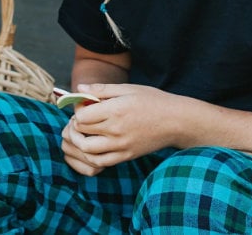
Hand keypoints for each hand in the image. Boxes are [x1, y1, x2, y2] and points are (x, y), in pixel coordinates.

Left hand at [61, 84, 176, 175]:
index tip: (84, 104)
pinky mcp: (127, 156)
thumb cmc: (152, 100)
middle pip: (81, 133)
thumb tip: (79, 89)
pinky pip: (101, 162)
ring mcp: (121, 146)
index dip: (77, 110)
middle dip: (75, 125)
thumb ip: (101, 89)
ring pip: (88, 151)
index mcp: (115, 110)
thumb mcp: (127, 88)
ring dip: (80, 142)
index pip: (81, 116)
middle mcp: (116, 130)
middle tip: (81, 117)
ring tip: (84, 132)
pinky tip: (94, 145)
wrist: (176, 121)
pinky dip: (91, 156)